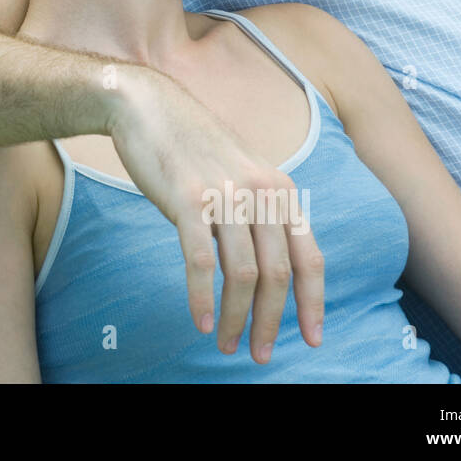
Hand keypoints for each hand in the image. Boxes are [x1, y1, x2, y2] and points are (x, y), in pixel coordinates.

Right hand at [106, 65, 324, 363]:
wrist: (147, 106)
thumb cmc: (191, 145)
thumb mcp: (241, 174)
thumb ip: (259, 211)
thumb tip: (269, 264)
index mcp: (279, 190)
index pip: (309, 257)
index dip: (313, 303)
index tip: (311, 338)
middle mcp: (260, 192)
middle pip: (278, 273)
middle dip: (272, 322)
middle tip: (259, 354)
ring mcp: (224, 195)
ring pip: (242, 274)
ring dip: (238, 318)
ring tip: (227, 344)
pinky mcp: (187, 199)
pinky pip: (200, 261)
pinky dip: (202, 297)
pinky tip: (201, 321)